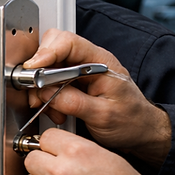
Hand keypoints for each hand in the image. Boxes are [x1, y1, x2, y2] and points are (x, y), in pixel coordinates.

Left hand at [23, 128, 155, 174]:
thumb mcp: (113, 161)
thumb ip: (83, 153)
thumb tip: (66, 152)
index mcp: (78, 153)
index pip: (47, 137)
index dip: (51, 145)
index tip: (52, 150)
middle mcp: (60, 172)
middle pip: (32, 159)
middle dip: (42, 164)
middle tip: (53, 173)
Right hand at [24, 29, 170, 166]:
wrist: (140, 132)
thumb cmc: (131, 121)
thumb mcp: (102, 115)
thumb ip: (72, 102)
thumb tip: (45, 92)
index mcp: (100, 62)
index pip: (68, 42)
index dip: (47, 52)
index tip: (33, 69)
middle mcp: (87, 62)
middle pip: (52, 49)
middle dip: (39, 71)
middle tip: (37, 90)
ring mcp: (78, 72)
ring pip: (46, 68)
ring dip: (41, 90)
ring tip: (51, 108)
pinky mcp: (71, 83)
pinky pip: (48, 84)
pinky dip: (45, 98)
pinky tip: (56, 111)